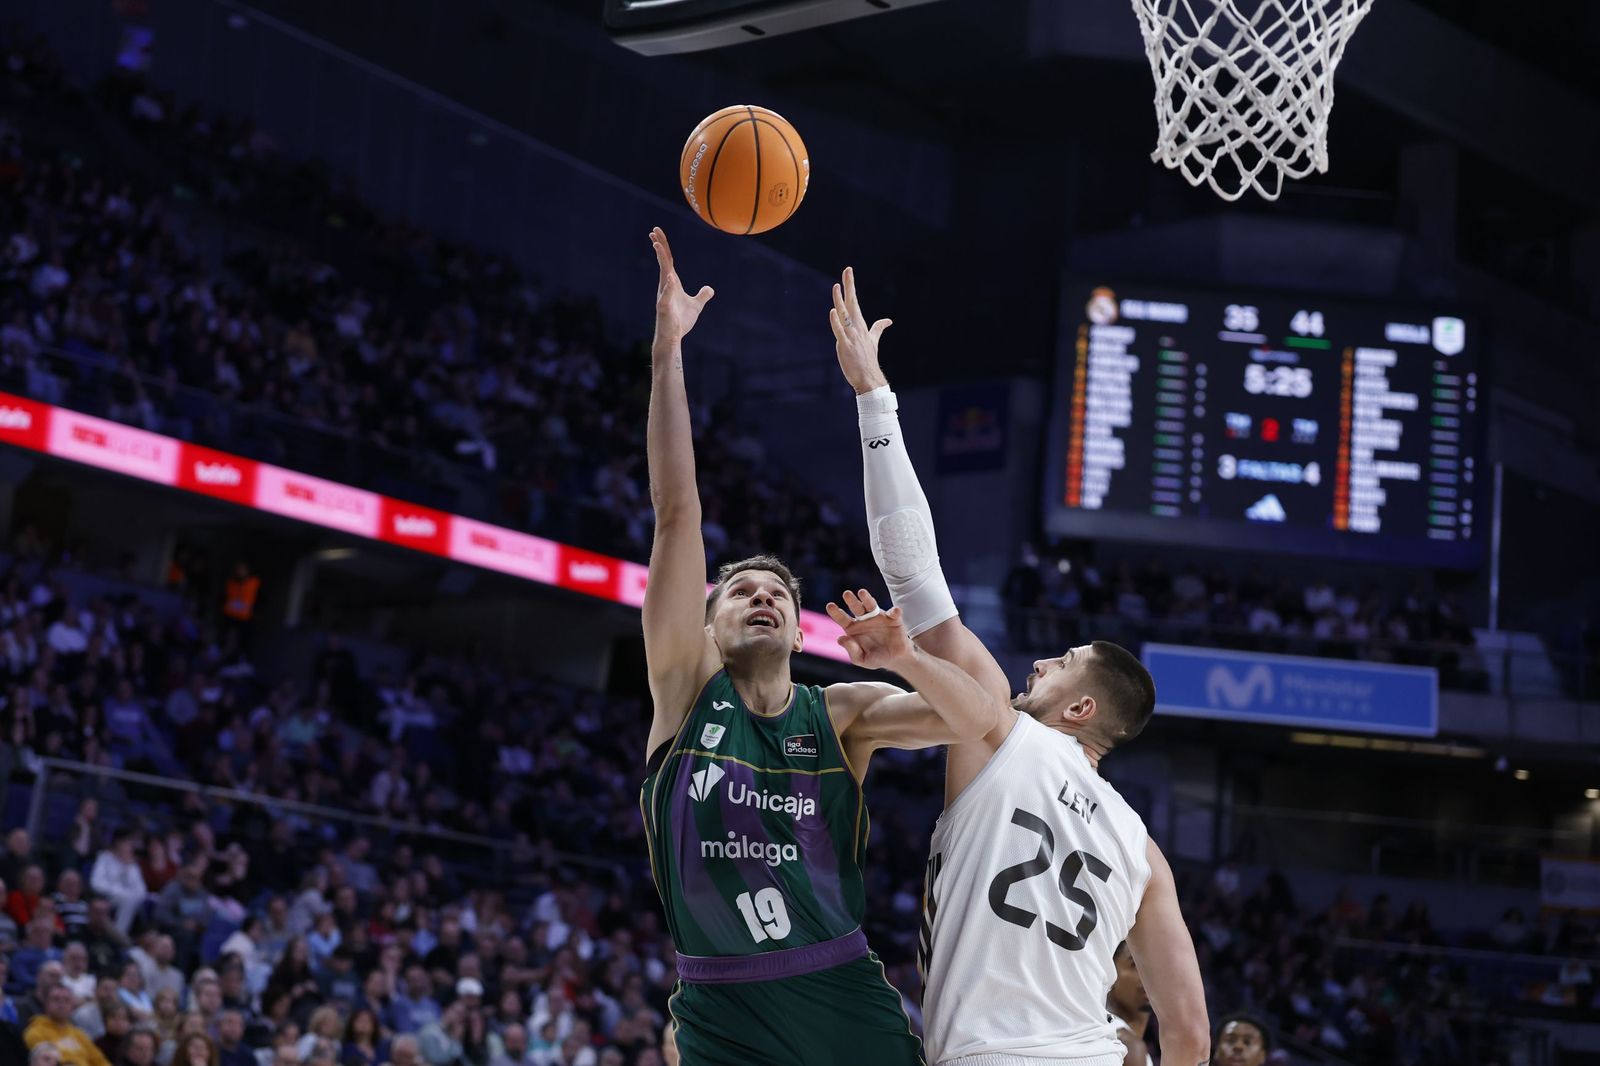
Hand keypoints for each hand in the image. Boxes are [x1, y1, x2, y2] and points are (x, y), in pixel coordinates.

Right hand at [650, 227, 713, 347]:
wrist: (672, 337)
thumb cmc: (680, 321)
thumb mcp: (696, 306)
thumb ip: (702, 296)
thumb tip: (709, 289)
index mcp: (672, 283)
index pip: (668, 261)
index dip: (664, 247)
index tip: (657, 233)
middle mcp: (665, 286)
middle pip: (663, 262)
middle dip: (659, 246)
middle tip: (653, 230)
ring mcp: (663, 295)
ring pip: (663, 274)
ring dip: (661, 260)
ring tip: (657, 245)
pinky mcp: (664, 307)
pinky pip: (666, 294)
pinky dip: (668, 286)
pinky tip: (670, 277)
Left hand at [826, 589, 912, 670]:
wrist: (895, 659)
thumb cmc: (876, 658)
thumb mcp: (861, 659)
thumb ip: (851, 650)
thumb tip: (840, 639)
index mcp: (853, 628)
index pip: (842, 618)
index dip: (836, 612)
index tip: (830, 606)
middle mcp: (864, 619)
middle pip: (856, 607)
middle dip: (851, 600)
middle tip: (846, 594)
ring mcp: (878, 617)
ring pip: (871, 605)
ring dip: (867, 598)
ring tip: (862, 592)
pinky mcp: (893, 619)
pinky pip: (893, 613)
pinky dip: (894, 611)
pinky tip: (894, 612)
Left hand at [829, 267, 890, 394]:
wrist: (869, 378)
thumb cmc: (868, 360)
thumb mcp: (874, 341)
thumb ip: (878, 328)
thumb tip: (888, 320)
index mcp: (861, 326)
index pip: (855, 302)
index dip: (851, 287)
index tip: (848, 272)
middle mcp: (857, 328)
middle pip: (851, 303)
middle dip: (849, 286)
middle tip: (847, 270)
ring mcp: (851, 337)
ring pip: (844, 315)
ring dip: (840, 300)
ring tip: (836, 286)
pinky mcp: (845, 346)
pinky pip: (840, 332)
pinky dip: (836, 322)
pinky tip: (833, 311)